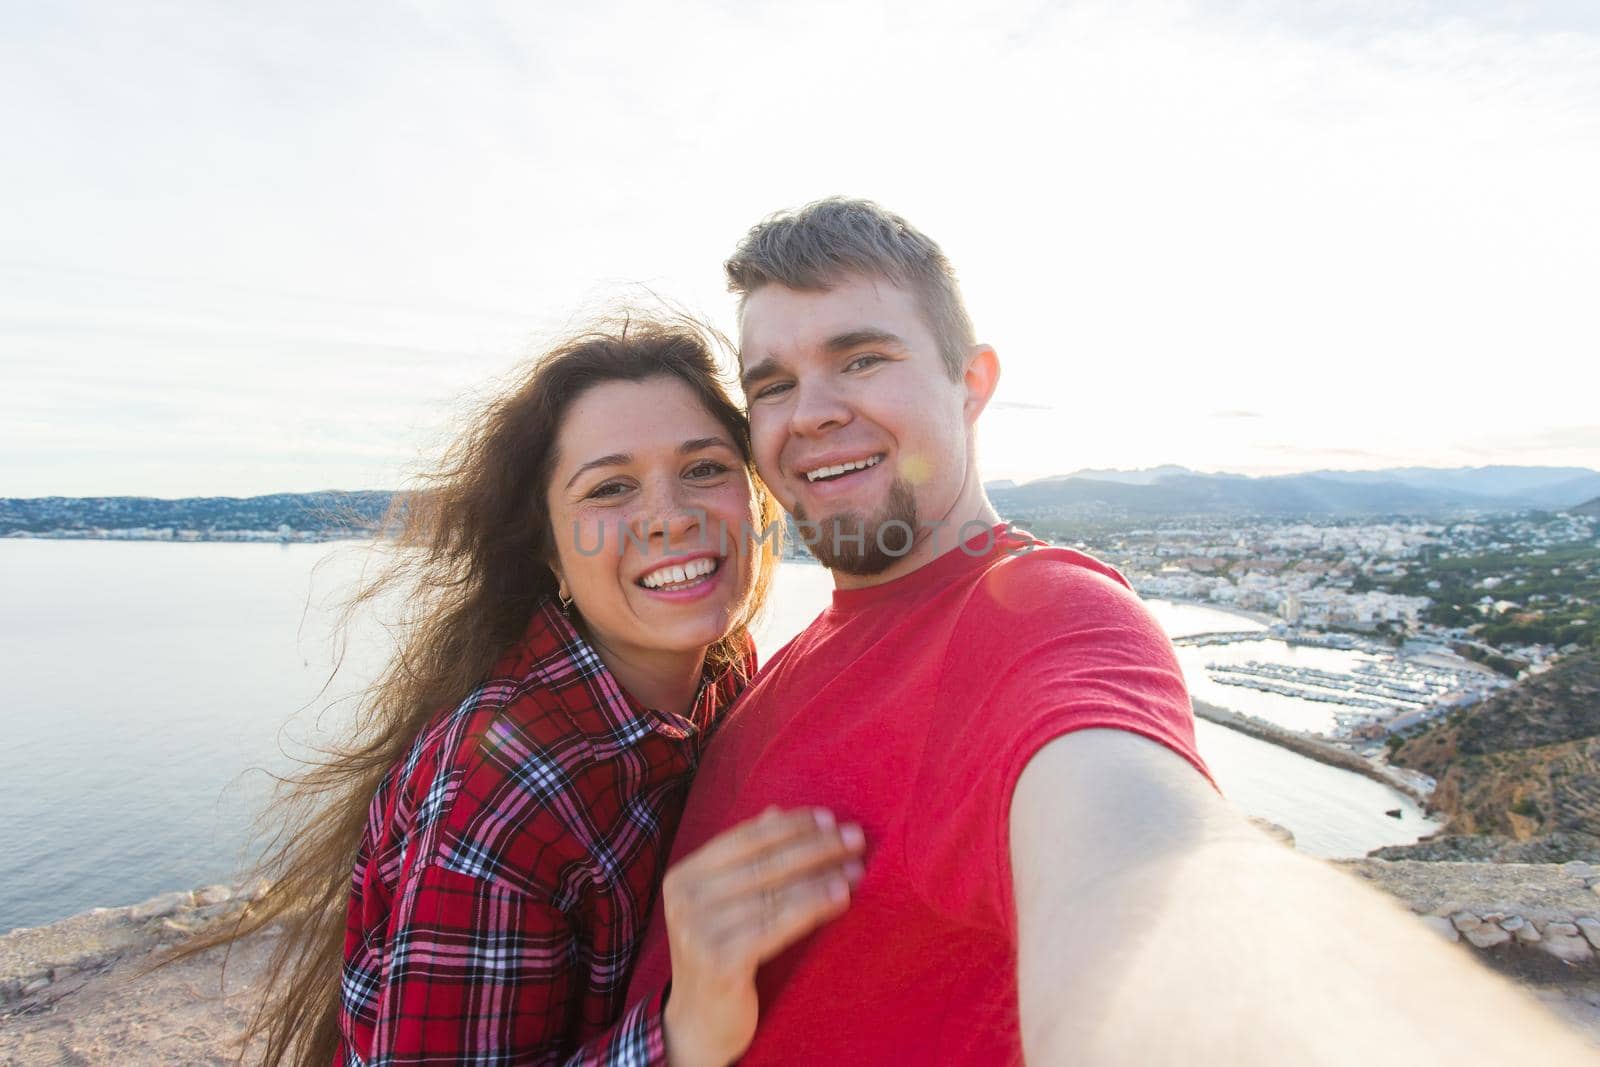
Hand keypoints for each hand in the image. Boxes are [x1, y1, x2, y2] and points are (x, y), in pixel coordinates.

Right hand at [661, 806, 865, 1066]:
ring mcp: (699, 930)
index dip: (789, 825)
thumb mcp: (728, 903)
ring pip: (775, 893)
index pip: (744, 838)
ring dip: (822, 876)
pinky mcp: (720, 960)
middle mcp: (686, 899)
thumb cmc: (722, 954)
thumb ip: (747, 860)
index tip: (828, 818)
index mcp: (685, 876)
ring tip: (857, 867)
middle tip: (855, 837)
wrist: (700, 1023)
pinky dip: (813, 906)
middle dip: (815, 846)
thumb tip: (777, 812)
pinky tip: (840, 897)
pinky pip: (778, 925)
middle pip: (764, 863)